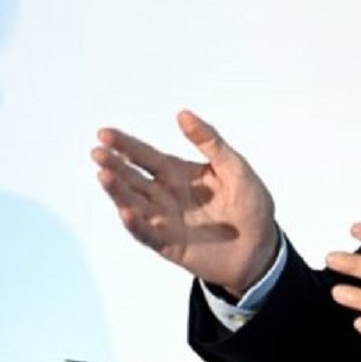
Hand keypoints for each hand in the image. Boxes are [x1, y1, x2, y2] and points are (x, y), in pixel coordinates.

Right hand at [92, 109, 278, 295]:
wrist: (261, 247)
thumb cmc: (250, 205)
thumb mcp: (235, 168)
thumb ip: (210, 143)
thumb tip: (182, 114)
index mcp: (179, 174)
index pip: (147, 157)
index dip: (126, 145)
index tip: (105, 133)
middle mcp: (166, 196)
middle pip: (135, 178)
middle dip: (116, 165)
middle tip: (98, 152)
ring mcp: (165, 220)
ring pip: (134, 204)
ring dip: (118, 191)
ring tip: (104, 175)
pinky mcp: (169, 244)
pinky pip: (148, 234)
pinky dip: (136, 224)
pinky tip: (125, 212)